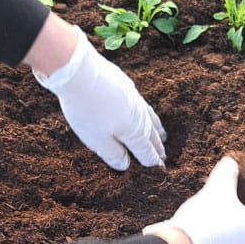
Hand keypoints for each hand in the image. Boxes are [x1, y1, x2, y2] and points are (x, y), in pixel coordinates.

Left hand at [34, 26, 166, 169]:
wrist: (81, 73)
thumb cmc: (88, 111)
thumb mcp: (97, 140)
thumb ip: (113, 155)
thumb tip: (125, 164)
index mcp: (136, 133)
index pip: (148, 153)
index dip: (153, 163)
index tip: (159, 170)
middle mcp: (141, 117)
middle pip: (152, 136)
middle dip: (157, 148)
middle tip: (163, 156)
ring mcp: (135, 99)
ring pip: (151, 119)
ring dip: (156, 130)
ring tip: (161, 136)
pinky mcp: (127, 86)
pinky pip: (144, 105)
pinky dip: (148, 114)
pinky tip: (144, 112)